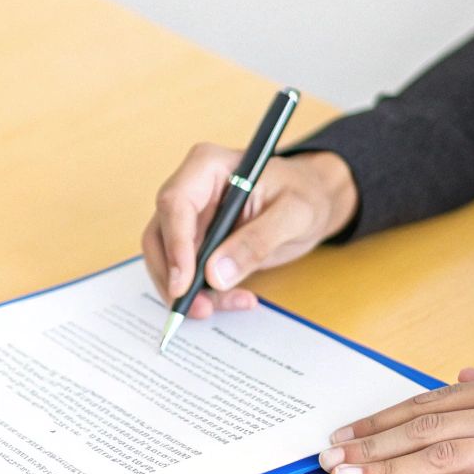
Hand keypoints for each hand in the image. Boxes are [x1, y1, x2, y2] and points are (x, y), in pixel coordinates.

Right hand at [141, 145, 357, 316]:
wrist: (313, 201)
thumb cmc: (306, 194)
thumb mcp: (295, 214)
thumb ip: (257, 241)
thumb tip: (216, 274)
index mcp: (208, 166)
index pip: (175, 203)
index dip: (174, 245)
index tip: (184, 283)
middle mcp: (191, 188)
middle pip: (160, 235)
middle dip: (175, 277)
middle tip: (200, 308)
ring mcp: (190, 217)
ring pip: (167, 260)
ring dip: (188, 291)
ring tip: (231, 303)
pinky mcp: (196, 241)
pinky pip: (185, 272)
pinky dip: (203, 293)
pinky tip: (235, 298)